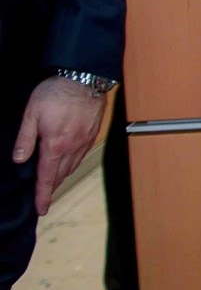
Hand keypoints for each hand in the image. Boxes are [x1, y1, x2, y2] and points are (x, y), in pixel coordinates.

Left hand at [12, 77, 107, 215]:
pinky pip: (80, 156)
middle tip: (43, 196)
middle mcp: (72, 148)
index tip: (41, 209)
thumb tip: (19, 160)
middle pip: (61, 175)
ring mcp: (84, 142)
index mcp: (55, 145)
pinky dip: (72, 164)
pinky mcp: (92, 135)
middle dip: (51, 187)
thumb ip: (25, 139)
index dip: (43, 195)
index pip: (47, 177)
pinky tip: (67, 161)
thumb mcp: (31, 114)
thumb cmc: (56, 93)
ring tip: (53, 181)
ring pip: (72, 167)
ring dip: (62, 176)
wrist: (85, 79)